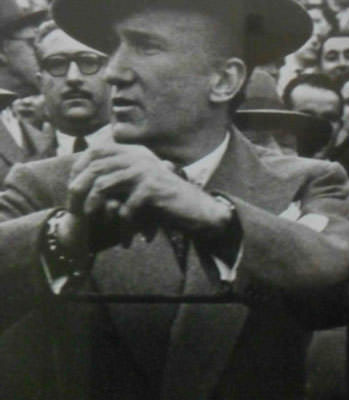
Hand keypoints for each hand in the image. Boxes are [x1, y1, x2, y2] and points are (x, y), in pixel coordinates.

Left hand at [66, 144, 230, 241]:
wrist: (198, 212)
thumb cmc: (168, 202)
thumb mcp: (141, 185)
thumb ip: (119, 178)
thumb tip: (83, 183)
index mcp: (135, 152)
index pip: (96, 152)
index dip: (79, 169)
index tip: (73, 192)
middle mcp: (138, 157)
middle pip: (94, 169)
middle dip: (79, 193)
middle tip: (75, 214)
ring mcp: (145, 171)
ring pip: (103, 187)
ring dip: (95, 210)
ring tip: (94, 227)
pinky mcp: (150, 188)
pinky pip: (125, 210)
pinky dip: (123, 229)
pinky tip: (127, 243)